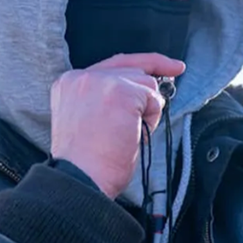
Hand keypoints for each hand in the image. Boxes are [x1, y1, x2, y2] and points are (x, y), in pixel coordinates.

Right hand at [50, 53, 185, 198]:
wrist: (81, 178)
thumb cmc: (89, 161)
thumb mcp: (90, 120)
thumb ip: (108, 98)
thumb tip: (149, 90)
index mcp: (70, 83)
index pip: (115, 64)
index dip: (147, 63)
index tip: (173, 67)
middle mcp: (81, 77)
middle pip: (134, 71)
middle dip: (147, 96)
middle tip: (137, 126)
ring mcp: (100, 81)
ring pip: (146, 83)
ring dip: (146, 111)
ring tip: (125, 134)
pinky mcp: (120, 91)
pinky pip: (153, 98)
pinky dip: (151, 117)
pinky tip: (133, 133)